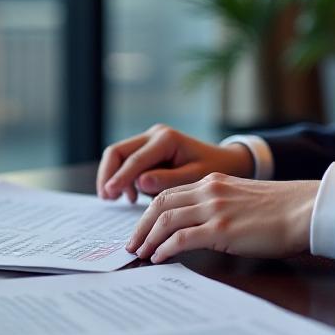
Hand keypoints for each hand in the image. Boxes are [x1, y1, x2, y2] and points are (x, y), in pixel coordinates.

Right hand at [96, 123, 253, 202]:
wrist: (227, 161)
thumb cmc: (215, 170)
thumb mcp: (196, 178)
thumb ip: (169, 180)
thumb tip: (141, 183)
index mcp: (166, 140)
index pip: (135, 159)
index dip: (121, 177)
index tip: (110, 193)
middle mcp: (154, 135)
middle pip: (118, 151)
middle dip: (109, 174)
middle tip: (107, 197)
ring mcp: (149, 141)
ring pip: (119, 156)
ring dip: (114, 177)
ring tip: (118, 199)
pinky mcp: (148, 150)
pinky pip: (127, 162)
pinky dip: (124, 178)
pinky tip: (132, 197)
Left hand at [126, 174, 319, 262]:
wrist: (305, 210)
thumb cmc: (282, 211)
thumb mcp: (243, 200)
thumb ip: (220, 207)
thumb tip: (202, 228)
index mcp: (213, 182)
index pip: (170, 194)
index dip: (151, 212)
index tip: (142, 228)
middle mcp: (209, 191)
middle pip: (160, 205)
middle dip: (142, 225)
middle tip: (132, 243)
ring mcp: (214, 209)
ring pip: (166, 220)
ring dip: (148, 238)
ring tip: (140, 253)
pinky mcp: (221, 229)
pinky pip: (181, 239)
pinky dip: (165, 249)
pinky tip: (159, 258)